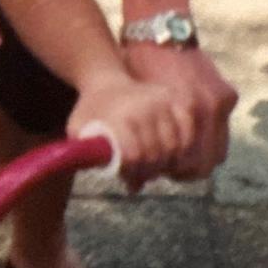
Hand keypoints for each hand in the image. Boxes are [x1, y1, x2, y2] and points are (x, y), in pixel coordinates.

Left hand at [67, 76, 195, 192]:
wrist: (106, 81)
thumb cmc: (92, 112)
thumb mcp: (78, 130)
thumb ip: (89, 156)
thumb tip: (129, 186)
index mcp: (119, 117)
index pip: (134, 155)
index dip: (133, 173)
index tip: (128, 178)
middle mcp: (144, 107)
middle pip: (157, 154)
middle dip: (149, 171)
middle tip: (142, 175)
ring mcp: (162, 101)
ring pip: (176, 146)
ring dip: (168, 163)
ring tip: (156, 166)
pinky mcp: (175, 98)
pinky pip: (189, 129)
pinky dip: (186, 146)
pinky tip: (174, 155)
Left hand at [122, 42, 237, 179]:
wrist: (157, 31)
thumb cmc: (136, 68)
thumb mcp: (132, 105)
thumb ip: (136, 144)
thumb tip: (132, 185)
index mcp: (179, 112)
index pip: (188, 164)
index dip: (175, 172)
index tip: (162, 171)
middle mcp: (203, 109)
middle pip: (205, 161)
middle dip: (188, 168)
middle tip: (171, 167)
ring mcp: (218, 102)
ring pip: (218, 149)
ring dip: (201, 155)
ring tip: (182, 153)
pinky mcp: (227, 94)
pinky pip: (222, 127)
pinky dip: (210, 134)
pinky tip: (193, 132)